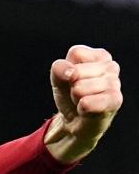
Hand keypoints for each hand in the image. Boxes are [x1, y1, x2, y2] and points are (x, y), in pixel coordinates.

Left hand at [46, 45, 122, 162]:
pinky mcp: (115, 101)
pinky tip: (87, 110)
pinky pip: (87, 103)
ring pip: (79, 88)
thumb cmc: (70, 95)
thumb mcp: (58, 78)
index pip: (77, 53)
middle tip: (78, 93)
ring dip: (75, 98)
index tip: (71, 79)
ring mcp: (115, 84)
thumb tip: (71, 73)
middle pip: (76, 72)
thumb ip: (59, 68)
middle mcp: (111, 67)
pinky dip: (81, 108)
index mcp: (99, 56)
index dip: (66, 69)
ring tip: (83, 101)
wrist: (75, 120)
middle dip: (71, 86)